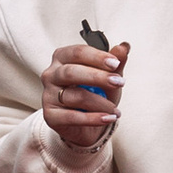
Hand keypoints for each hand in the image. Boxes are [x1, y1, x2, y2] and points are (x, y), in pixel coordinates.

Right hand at [38, 36, 127, 151]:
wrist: (85, 124)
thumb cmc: (94, 94)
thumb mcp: (108, 77)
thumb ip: (115, 63)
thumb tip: (124, 47)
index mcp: (63, 58)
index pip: (78, 53)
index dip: (97, 57)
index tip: (115, 63)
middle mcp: (51, 74)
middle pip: (71, 72)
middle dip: (97, 77)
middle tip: (118, 82)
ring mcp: (48, 95)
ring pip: (75, 96)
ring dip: (100, 103)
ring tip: (115, 109)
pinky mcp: (50, 116)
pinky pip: (73, 117)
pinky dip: (93, 118)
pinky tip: (108, 118)